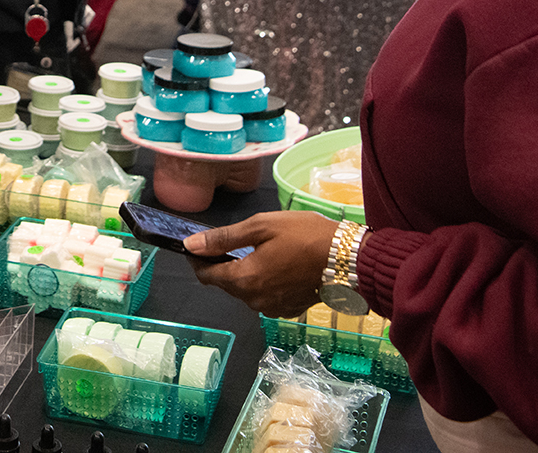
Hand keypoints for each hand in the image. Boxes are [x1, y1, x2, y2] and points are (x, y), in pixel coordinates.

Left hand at [183, 210, 339, 318]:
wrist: (347, 258)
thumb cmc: (304, 236)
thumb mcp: (261, 227)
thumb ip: (223, 238)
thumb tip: (191, 245)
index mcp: (244, 280)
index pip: (207, 275)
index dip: (198, 260)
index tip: (198, 246)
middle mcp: (255, 301)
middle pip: (226, 284)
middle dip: (222, 265)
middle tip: (233, 243)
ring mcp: (273, 309)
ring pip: (246, 292)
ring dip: (244, 275)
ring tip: (258, 252)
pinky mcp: (289, 310)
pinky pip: (265, 297)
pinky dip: (264, 283)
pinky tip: (276, 266)